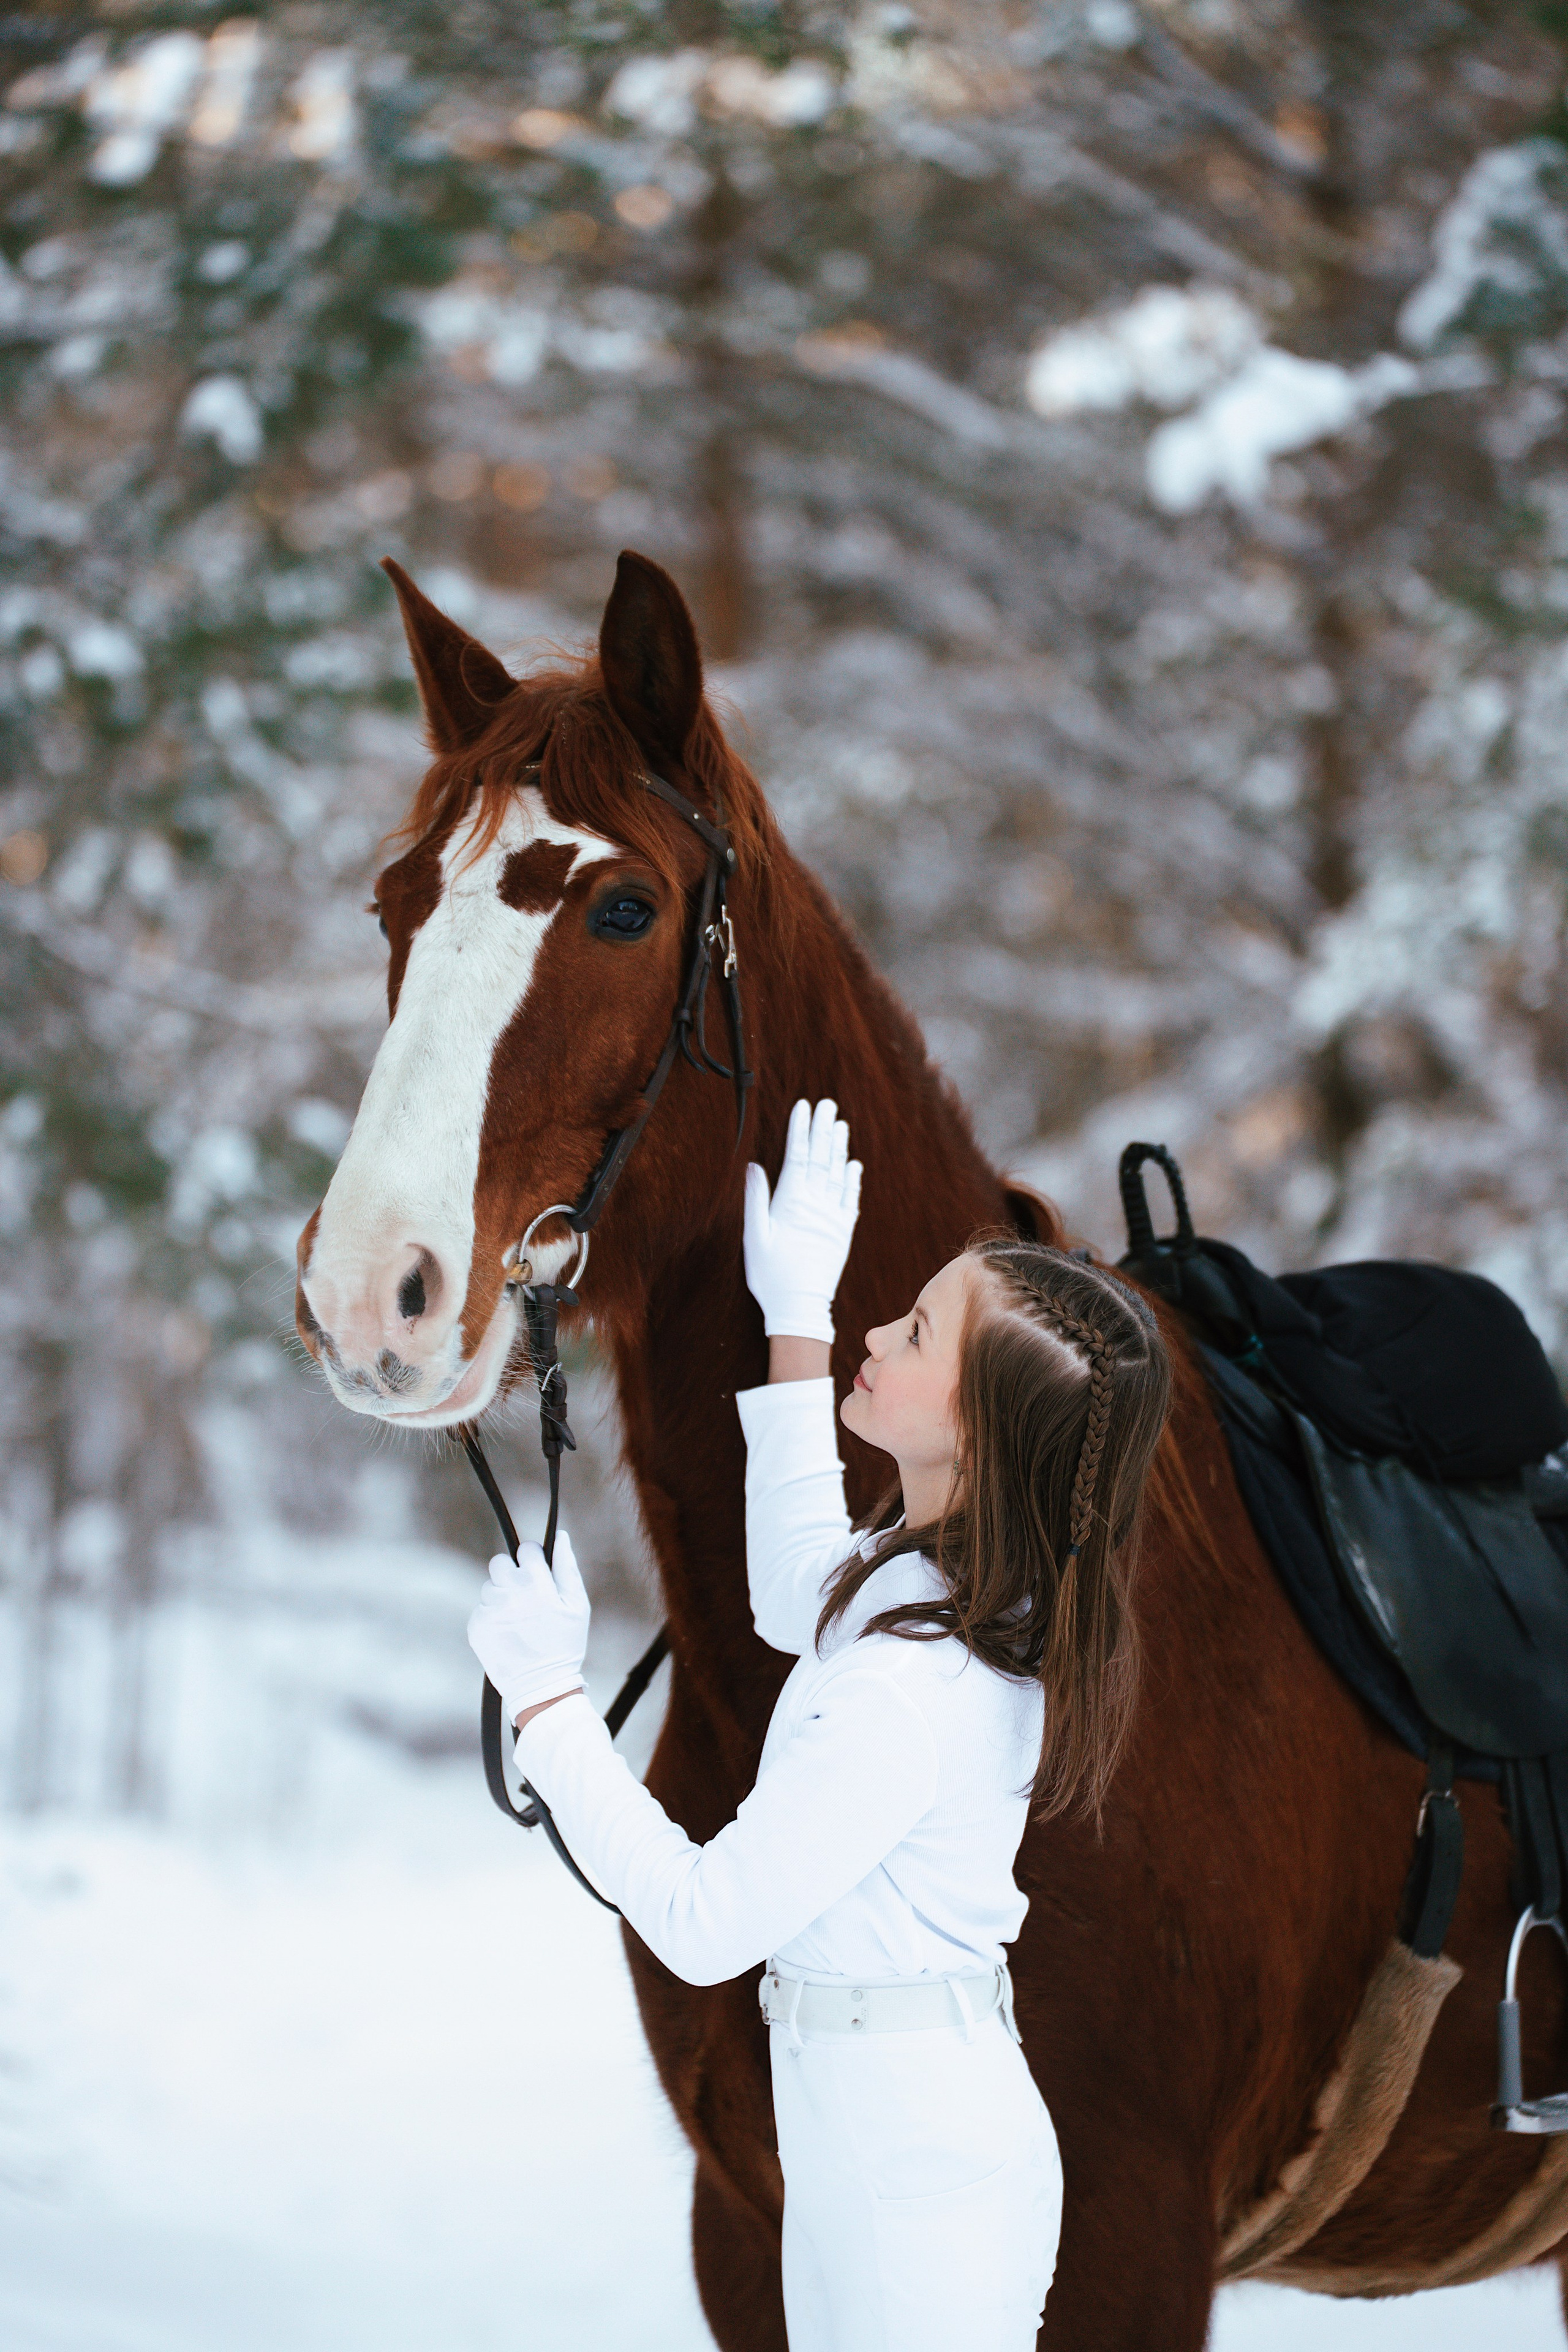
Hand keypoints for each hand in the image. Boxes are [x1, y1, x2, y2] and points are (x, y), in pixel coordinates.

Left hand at [466, 1533, 589, 1725]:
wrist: (541, 1687)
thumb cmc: (565, 1645)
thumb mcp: (577, 1605)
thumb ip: (567, 1567)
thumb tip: (560, 1536)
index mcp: (536, 1584)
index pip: (526, 1549)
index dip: (534, 1560)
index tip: (539, 1574)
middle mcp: (509, 1593)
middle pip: (500, 1562)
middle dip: (512, 1573)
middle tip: (526, 1596)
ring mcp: (490, 1610)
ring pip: (489, 1586)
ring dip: (502, 1596)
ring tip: (518, 1619)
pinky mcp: (476, 1627)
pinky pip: (482, 1608)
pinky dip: (493, 1616)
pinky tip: (508, 1631)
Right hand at [743, 1097, 862, 1343]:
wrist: (800, 1307)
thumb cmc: (770, 1274)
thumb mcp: (754, 1238)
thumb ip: (756, 1200)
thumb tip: (754, 1166)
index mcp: (791, 1204)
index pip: (797, 1157)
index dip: (801, 1130)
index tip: (804, 1106)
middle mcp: (815, 1206)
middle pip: (820, 1159)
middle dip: (822, 1129)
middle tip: (827, 1104)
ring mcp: (832, 1218)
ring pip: (837, 1175)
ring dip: (839, 1148)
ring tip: (841, 1124)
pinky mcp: (843, 1232)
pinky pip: (850, 1200)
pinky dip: (852, 1180)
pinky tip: (853, 1164)